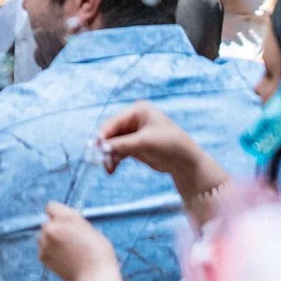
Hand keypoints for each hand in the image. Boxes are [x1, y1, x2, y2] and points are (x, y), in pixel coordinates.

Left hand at [36, 203, 119, 280]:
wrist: (95, 277)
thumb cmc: (98, 252)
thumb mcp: (89, 228)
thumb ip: (73, 221)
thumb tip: (60, 218)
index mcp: (64, 219)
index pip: (51, 207)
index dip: (59, 214)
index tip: (67, 222)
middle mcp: (50, 230)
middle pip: (47, 223)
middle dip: (56, 228)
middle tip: (72, 239)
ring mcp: (45, 244)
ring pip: (43, 236)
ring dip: (51, 240)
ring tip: (69, 250)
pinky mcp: (43, 257)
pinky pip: (43, 249)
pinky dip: (50, 252)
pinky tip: (65, 258)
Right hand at [93, 102, 222, 196]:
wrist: (186, 163)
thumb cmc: (170, 146)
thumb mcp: (144, 143)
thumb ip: (121, 144)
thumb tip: (99, 148)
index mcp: (138, 111)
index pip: (114, 121)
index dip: (103, 134)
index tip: (94, 147)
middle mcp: (133, 120)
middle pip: (110, 133)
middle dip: (104, 148)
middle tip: (99, 161)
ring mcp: (132, 133)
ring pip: (112, 144)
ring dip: (108, 156)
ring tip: (108, 168)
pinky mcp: (133, 146)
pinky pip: (117, 151)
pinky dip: (113, 160)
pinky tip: (111, 169)